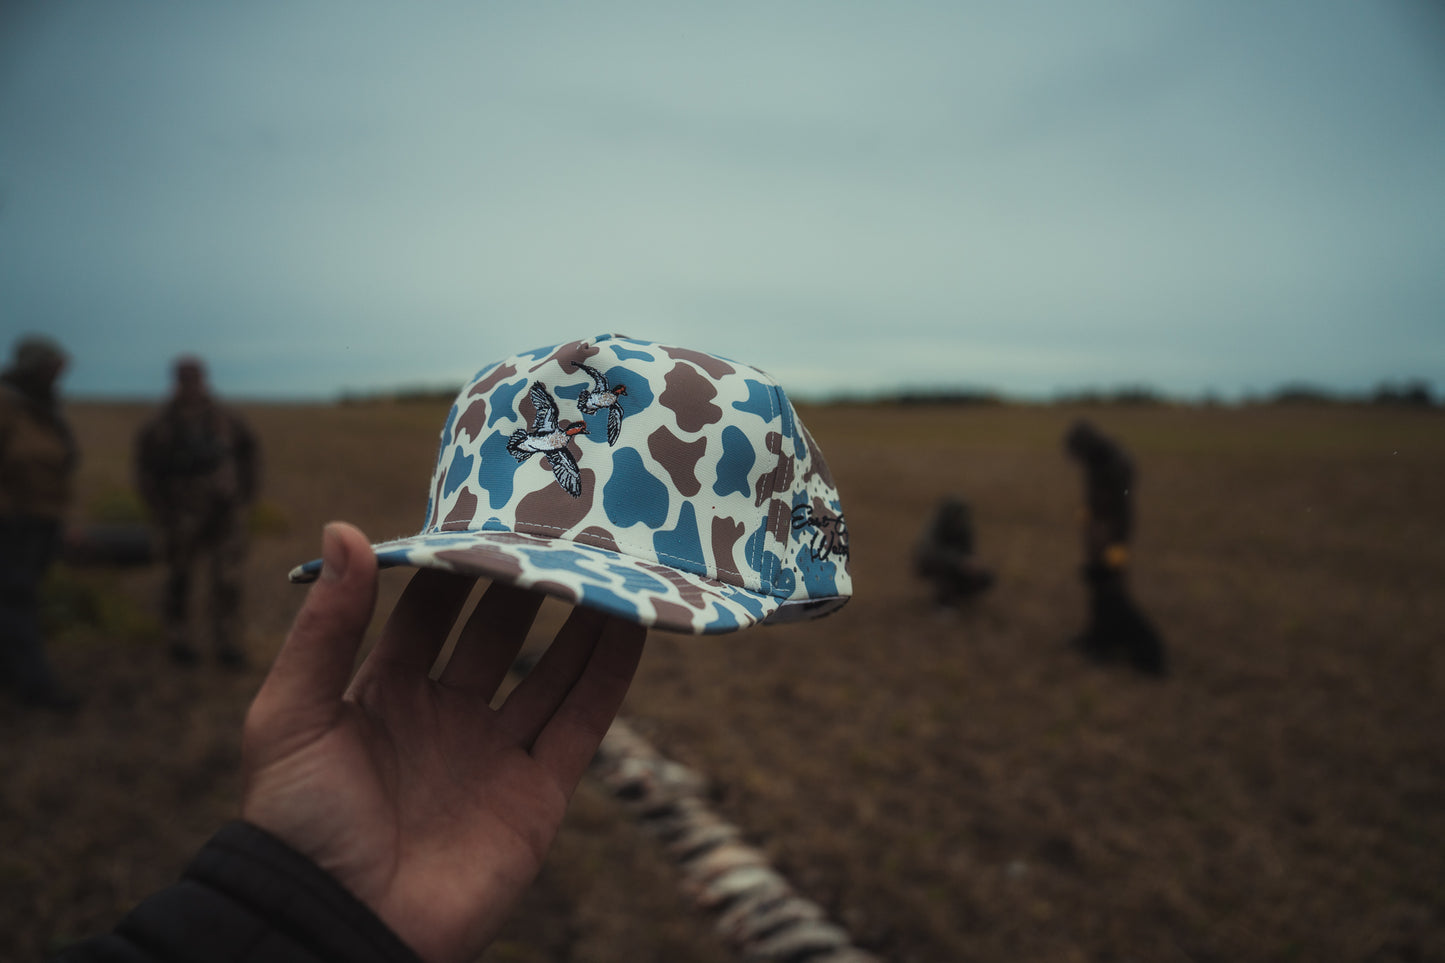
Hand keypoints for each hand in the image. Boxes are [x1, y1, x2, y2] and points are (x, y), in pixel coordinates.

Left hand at [241, 522, 645, 962]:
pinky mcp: (535, 795)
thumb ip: (325, 625)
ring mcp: (493, 755)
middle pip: (497, 634)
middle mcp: (445, 716)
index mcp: (383, 693)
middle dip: (525, 582)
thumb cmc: (297, 822)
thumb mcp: (291, 713)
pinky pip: (580, 724)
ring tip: (610, 564)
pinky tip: (633, 627)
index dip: (457, 564)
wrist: (334, 926)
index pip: (429, 612)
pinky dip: (609, 677)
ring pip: (549, 672)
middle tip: (559, 524)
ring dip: (580, 621)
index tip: (488, 507)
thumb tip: (344, 526)